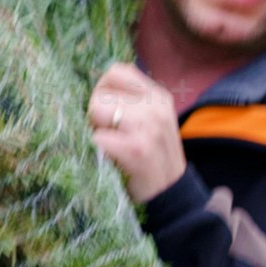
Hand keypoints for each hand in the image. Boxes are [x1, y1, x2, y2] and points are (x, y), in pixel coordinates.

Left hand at [88, 63, 186, 204]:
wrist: (171, 195)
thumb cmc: (151, 159)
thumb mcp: (150, 123)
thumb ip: (130, 103)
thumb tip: (95, 91)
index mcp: (158, 96)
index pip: (117, 71)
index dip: (102, 90)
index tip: (106, 113)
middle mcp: (156, 106)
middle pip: (100, 93)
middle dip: (94, 116)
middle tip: (108, 136)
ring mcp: (149, 126)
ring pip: (96, 111)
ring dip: (95, 132)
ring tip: (110, 148)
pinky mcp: (137, 149)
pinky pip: (98, 139)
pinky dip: (96, 151)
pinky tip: (110, 161)